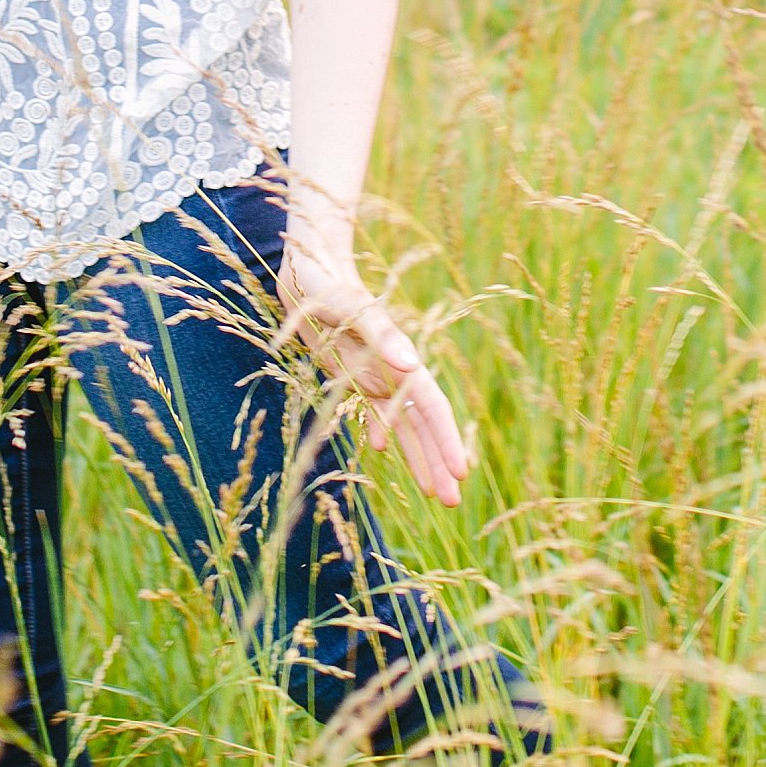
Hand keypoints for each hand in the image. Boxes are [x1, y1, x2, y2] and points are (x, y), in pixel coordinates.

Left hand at [278, 238, 472, 507]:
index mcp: (397, 355)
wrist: (305, 265)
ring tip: (432, 490)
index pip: (430, 406)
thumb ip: (382, 335)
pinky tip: (379, 448)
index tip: (460, 473)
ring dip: (416, 453)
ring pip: (402, 421)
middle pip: (422, 422)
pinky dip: (382, 429)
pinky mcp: (353, 369)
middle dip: (437, 460)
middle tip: (451, 502)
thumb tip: (411, 365)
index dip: (444, 440)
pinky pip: (375, 407)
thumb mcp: (348, 307)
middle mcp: (391, 367)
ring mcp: (374, 370)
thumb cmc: (324, 282)